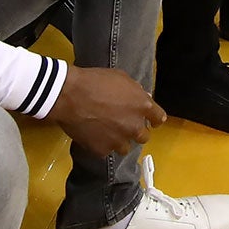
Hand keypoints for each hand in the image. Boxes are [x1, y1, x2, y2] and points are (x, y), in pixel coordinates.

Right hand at [44, 64, 163, 155]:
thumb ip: (135, 90)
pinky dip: (101, 145)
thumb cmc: (95, 81)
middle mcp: (134, 126)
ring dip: (119, 141)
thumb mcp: (120, 78)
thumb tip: (143, 97)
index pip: (159, 118)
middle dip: (135, 131)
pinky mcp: (102, 150)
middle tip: (123, 125)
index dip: (155, 119)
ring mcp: (119, 140)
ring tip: (106, 132)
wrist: (69, 95)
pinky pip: (106, 151)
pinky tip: (93, 136)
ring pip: (125, 148)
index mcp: (142, 106)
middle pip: (144, 137)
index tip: (151, 121)